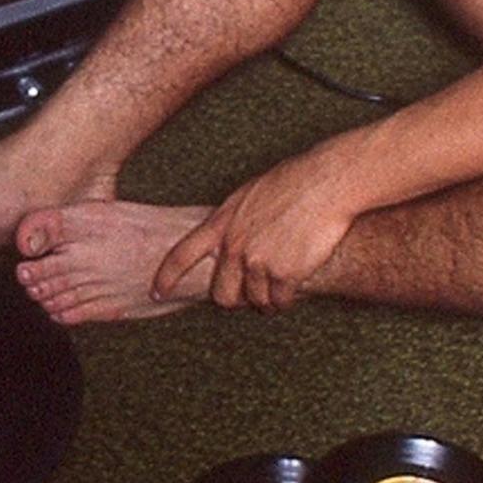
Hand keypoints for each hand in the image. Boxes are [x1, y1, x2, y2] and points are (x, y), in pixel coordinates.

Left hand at [152, 145, 363, 313]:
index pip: (181, 254)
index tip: (156, 292)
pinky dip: (286, 301)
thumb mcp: (250, 194)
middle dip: (234, 300)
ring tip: (277, 291)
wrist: (326, 184)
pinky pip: (280, 301)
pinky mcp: (285, 274)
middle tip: (246, 297)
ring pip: (255, 300)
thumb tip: (229, 239)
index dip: (166, 277)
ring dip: (266, 301)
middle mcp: (235, 246)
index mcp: (222, 222)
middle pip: (222, 294)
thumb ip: (234, 220)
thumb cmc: (294, 182)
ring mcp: (259, 261)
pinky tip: (292, 291)